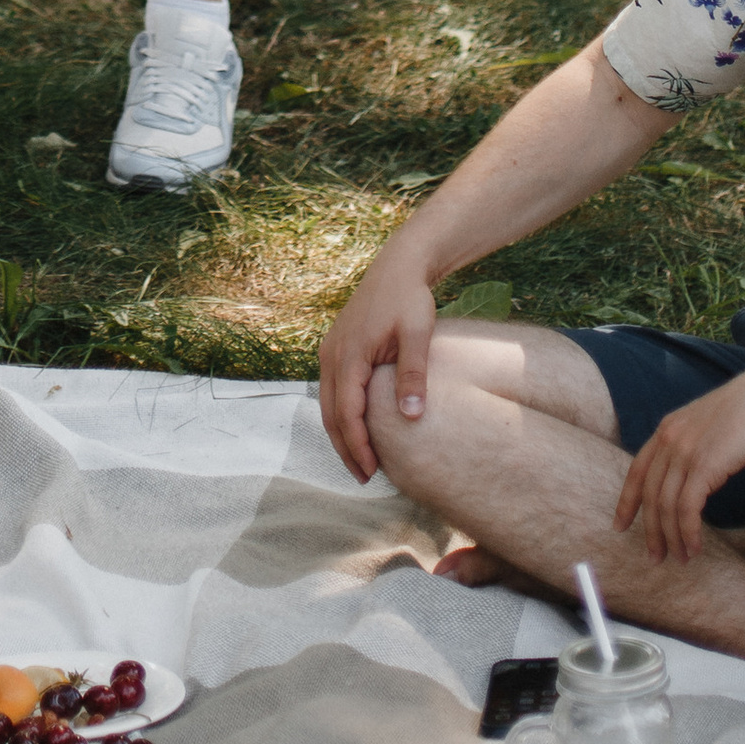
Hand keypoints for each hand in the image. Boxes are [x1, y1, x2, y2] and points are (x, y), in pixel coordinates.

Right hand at [318, 241, 437, 480]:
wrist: (398, 265)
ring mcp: (330, 349)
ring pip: (327, 402)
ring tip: (360, 460)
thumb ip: (413, 374)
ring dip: (341, 432)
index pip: (347, 412)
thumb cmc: (410, 299)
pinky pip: (331, 388)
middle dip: (345, 447)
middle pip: (330, 413)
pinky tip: (357, 426)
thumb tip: (412, 417)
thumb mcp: (417, 334)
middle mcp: (332, 353)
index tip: (371, 471)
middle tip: (364, 477)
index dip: (357, 445)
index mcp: (350, 353)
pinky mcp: (336, 347)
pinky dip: (340, 413)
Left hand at [612, 362, 744, 559]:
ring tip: (680, 559)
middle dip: (650, 530)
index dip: (626, 501)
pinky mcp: (705, 465)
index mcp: (667, 428)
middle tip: (655, 558)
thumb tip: (691, 476)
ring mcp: (685, 451)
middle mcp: (669, 439)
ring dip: (671, 538)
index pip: (637, 471)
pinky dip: (689, 532)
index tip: (619, 525)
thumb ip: (693, 446)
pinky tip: (695, 547)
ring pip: (666, 506)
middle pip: (649, 495)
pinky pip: (688, 508)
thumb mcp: (708, 425)